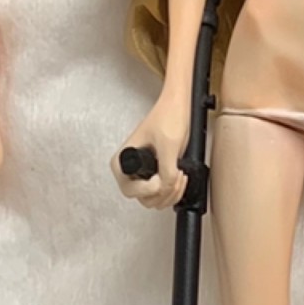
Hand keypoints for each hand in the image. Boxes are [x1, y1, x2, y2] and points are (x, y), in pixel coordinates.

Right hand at [112, 96, 190, 211]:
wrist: (179, 105)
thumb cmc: (168, 116)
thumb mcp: (168, 145)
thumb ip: (167, 171)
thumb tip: (167, 188)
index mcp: (122, 161)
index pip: (130, 190)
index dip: (149, 189)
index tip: (162, 179)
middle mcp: (129, 170)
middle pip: (143, 198)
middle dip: (163, 192)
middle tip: (176, 177)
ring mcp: (142, 173)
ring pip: (154, 198)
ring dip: (171, 193)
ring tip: (180, 175)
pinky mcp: (156, 173)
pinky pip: (162, 192)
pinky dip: (174, 190)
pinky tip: (181, 177)